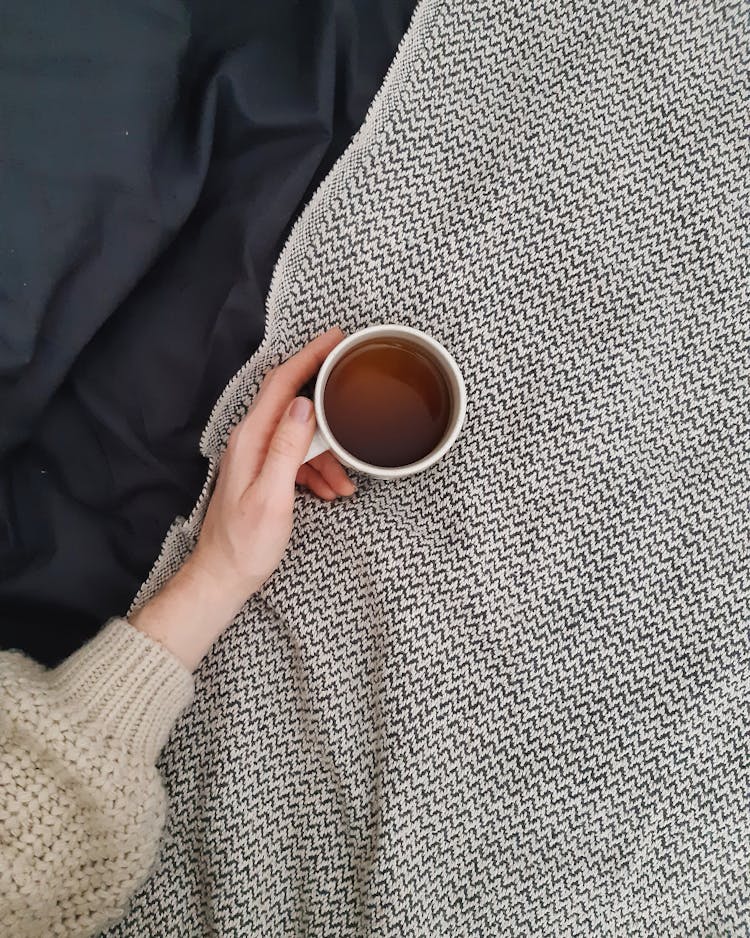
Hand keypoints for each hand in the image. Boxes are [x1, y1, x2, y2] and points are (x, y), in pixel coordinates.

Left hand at [130, 328, 354, 669]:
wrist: (223, 576)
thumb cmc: (246, 544)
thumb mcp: (272, 497)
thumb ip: (287, 448)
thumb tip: (303, 404)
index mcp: (251, 439)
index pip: (282, 383)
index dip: (310, 356)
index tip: (337, 339)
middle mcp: (251, 440)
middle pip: (293, 404)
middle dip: (327, 403)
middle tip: (355, 392)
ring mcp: (256, 456)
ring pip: (301, 436)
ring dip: (327, 454)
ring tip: (345, 485)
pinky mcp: (263, 472)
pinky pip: (296, 459)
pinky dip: (317, 470)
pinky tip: (331, 492)